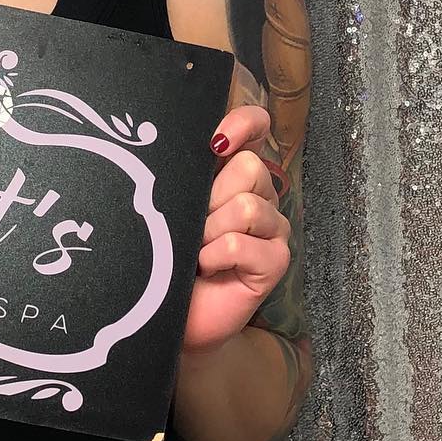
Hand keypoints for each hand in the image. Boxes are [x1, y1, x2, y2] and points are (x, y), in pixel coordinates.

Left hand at [180, 105, 290, 355]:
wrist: (168, 316)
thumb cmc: (166, 258)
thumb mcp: (171, 207)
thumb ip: (182, 174)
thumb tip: (188, 145)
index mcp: (233, 174)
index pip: (256, 127)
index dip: (244, 123)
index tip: (215, 142)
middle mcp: (259, 195)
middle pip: (249, 168)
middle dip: (210, 197)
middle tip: (191, 227)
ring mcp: (272, 229)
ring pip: (246, 206)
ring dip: (209, 231)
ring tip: (194, 252)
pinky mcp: (276, 261)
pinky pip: (241, 243)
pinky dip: (215, 256)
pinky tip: (206, 269)